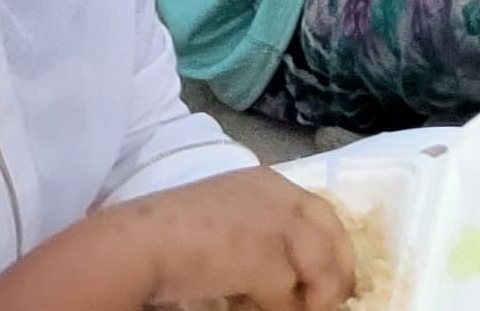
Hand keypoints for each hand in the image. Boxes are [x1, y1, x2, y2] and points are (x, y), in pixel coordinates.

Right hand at [85, 165, 359, 310]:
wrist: (139, 243)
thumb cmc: (163, 231)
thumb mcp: (220, 216)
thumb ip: (252, 229)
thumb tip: (280, 267)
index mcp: (265, 181)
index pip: (315, 209)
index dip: (328, 239)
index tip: (334, 264)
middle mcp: (280, 196)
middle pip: (331, 232)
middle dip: (340, 267)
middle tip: (338, 298)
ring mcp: (278, 225)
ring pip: (321, 266)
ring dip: (318, 296)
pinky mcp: (267, 259)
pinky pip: (288, 296)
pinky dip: (283, 310)